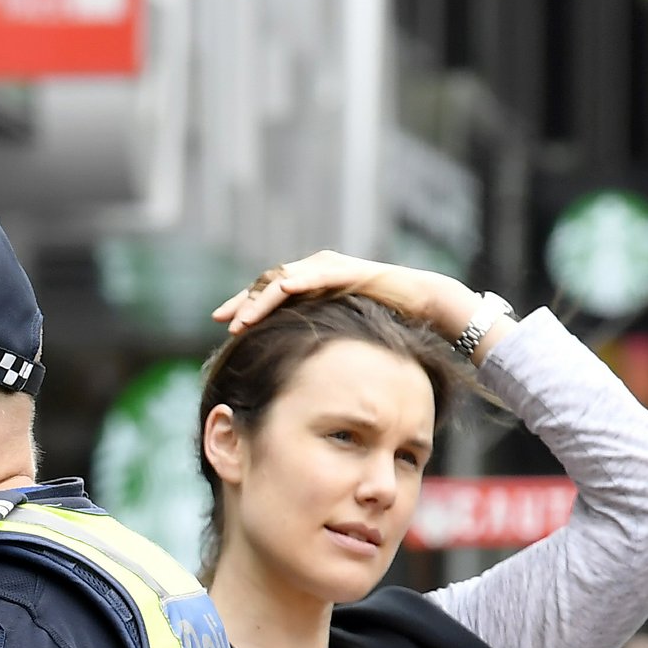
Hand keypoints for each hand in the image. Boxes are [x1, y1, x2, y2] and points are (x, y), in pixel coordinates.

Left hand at [216, 252, 499, 353]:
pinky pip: (319, 274)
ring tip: (242, 317)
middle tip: (219, 319)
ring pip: (288, 279)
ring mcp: (333, 269)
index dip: (246, 310)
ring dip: (263, 297)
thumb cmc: (386, 330)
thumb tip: (295, 377)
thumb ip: (319, 349)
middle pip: (270, 285)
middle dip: (244, 302)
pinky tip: (281, 289)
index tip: (222, 329)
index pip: (269, 298)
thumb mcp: (342, 342)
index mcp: (312, 292)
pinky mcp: (351, 269)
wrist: (428, 309)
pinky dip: (299, 280)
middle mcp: (318, 275)